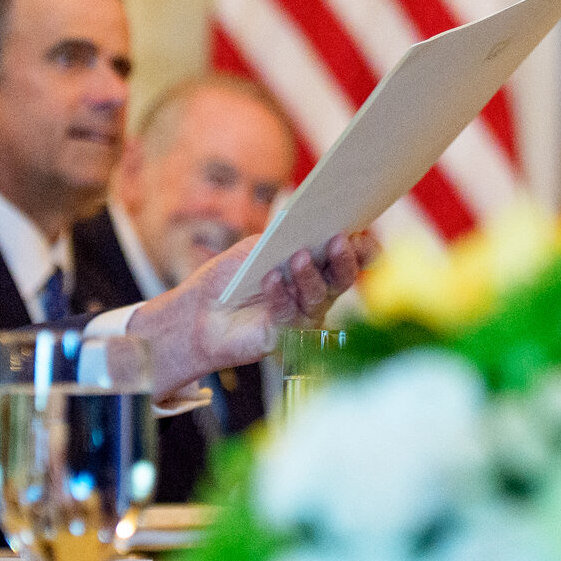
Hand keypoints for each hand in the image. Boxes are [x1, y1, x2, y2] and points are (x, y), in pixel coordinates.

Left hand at [122, 230, 379, 395]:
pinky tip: (270, 280)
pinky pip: (289, 315)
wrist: (197, 313)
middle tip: (339, 240)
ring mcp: (302, 317)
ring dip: (310, 275)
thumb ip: (282, 237)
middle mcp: (316, 294)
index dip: (360, 247)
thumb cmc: (229, 276)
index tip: (362, 231)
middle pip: (342, 278)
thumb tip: (308, 223)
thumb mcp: (255, 247)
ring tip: (298, 257)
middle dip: (344, 259)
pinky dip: (280, 295)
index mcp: (316, 268)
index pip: (348, 258)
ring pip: (319, 297)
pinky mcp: (284, 338)